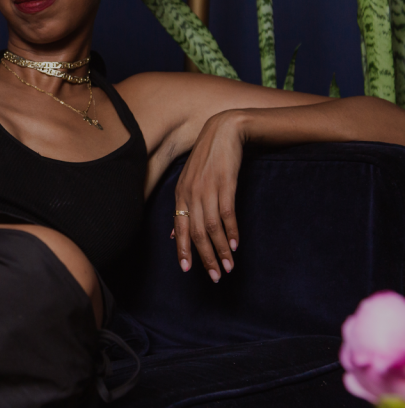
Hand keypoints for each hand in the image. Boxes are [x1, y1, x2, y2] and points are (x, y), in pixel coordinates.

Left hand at [172, 110, 244, 281]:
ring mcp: (207, 188)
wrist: (224, 130)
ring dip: (220, 250)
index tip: (187, 270)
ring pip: (211, 227)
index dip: (182, 249)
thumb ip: (182, 208)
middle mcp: (190, 193)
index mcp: (180, 194)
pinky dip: (231, 231)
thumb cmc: (208, 159)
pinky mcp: (226, 184)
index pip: (179, 227)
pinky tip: (235, 245)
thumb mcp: (190, 182)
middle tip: (214, 276)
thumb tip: (172, 234)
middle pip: (195, 232)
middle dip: (204, 257)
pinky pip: (226, 213)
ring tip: (228, 267)